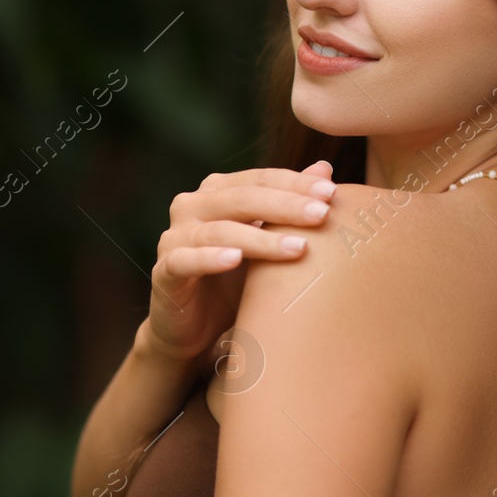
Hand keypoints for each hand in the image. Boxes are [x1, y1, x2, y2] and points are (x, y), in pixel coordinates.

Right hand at [144, 160, 335, 367]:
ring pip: (220, 230)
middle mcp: (191, 206)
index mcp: (217, 192)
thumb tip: (325, 168)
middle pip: (242, 198)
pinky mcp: (163, 271)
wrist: (194, 328)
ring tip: (298, 248)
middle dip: (285, 205)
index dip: (296, 183)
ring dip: (260, 238)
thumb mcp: (268, 242)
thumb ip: (289, 205)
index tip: (332, 192)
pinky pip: (185, 261)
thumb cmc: (236, 280)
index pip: (260, 179)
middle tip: (322, 214)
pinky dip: (209, 258)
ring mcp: (174, 237)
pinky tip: (235, 259)